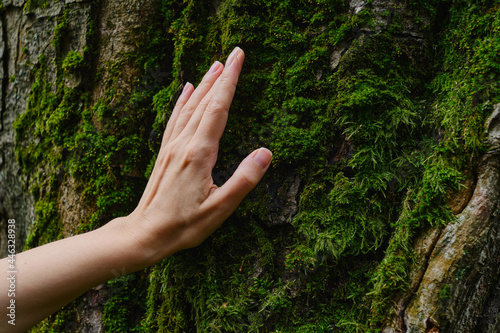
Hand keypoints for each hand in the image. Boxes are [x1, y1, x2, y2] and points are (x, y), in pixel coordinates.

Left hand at [125, 47, 271, 263]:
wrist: (146, 233)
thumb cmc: (184, 225)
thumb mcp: (221, 208)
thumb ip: (244, 180)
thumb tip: (266, 153)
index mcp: (199, 154)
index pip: (218, 108)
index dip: (230, 81)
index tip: (239, 58)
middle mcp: (184, 144)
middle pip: (204, 101)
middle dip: (221, 75)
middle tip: (233, 54)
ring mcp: (172, 147)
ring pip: (189, 107)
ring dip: (203, 84)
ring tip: (215, 65)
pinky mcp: (166, 153)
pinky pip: (175, 119)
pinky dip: (182, 101)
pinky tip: (186, 90)